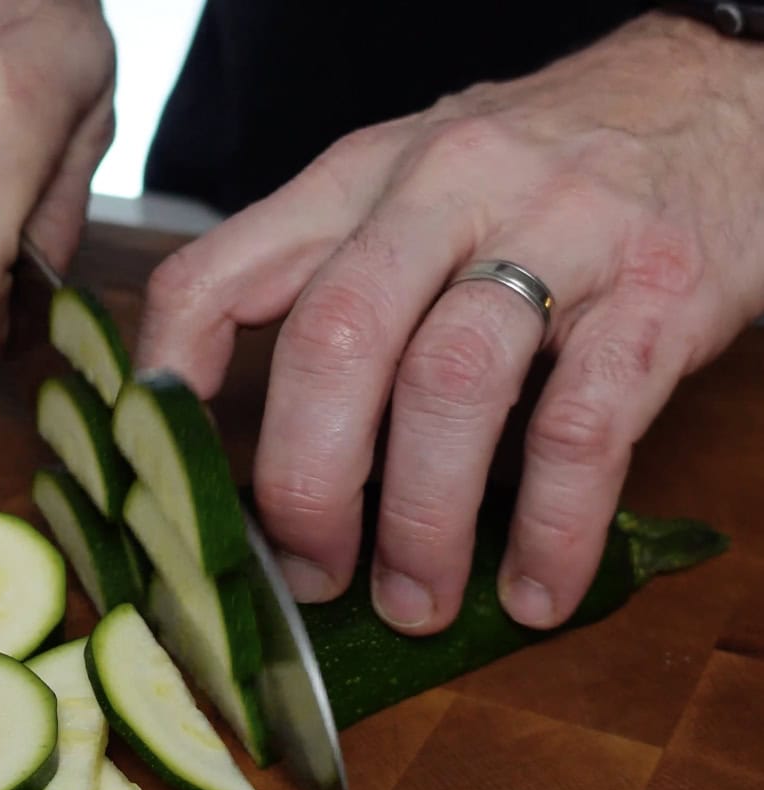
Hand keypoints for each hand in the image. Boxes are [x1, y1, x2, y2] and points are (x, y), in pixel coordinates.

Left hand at [136, 13, 763, 632]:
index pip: (218, 272)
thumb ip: (336, 287)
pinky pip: (582, 429)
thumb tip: (275, 448)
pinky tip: (535, 590)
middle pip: (334, 343)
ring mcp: (557, 232)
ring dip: (422, 524)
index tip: (168, 481)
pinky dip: (549, 528)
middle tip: (311, 577)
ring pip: (450, 389)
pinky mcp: (656, 292)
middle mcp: (443, 190)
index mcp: (358, 179)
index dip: (169, 384)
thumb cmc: (542, 172)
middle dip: (307, 484)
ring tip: (414, 604)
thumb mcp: (413, 194)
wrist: (720, 97)